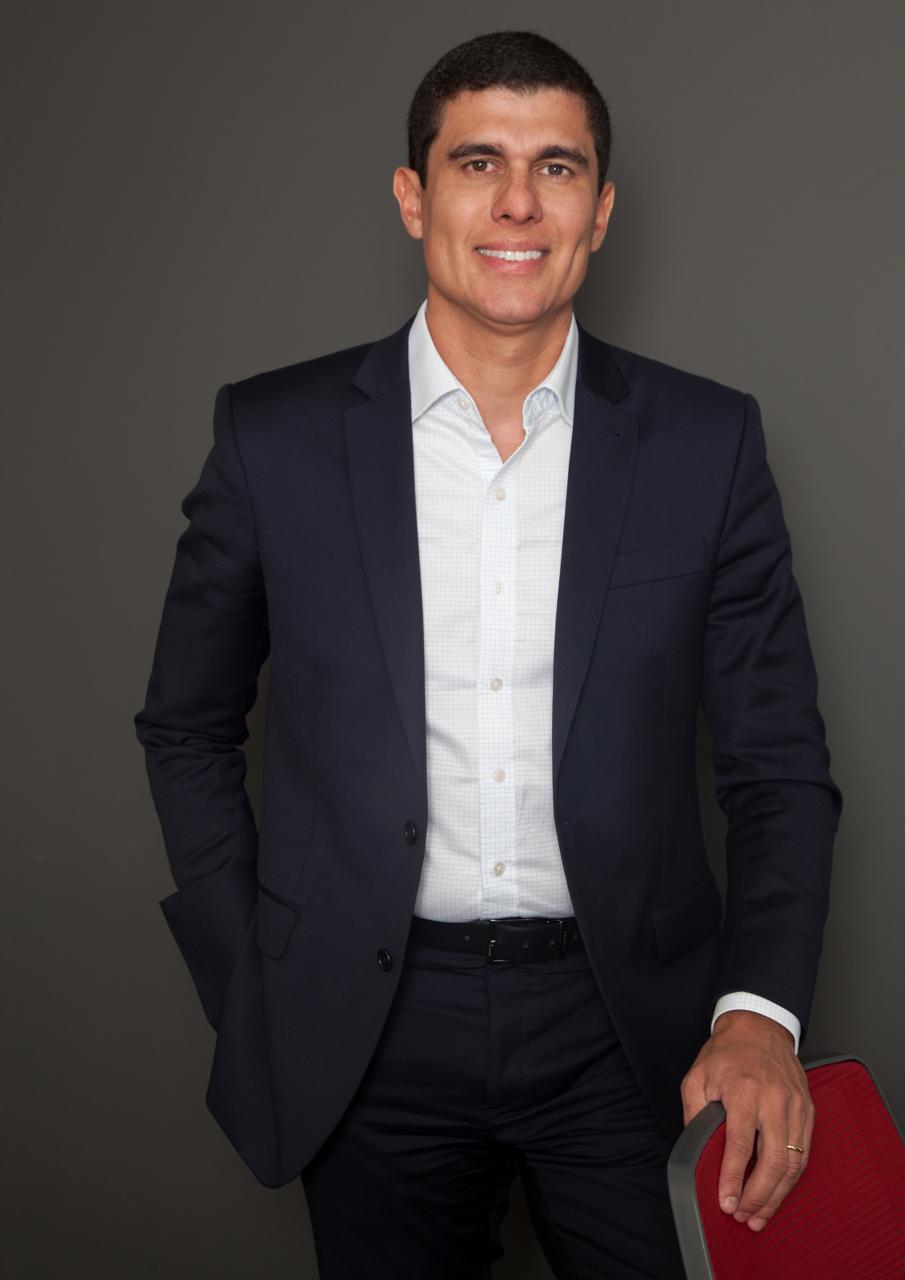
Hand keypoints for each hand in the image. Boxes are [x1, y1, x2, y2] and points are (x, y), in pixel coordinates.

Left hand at [681, 1010, 813, 1231]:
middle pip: (772, 1161)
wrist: (759, 1028)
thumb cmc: (726, 1054)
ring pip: (792, 1162)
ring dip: (777, 1195)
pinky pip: (803, 1153)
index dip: (733, 1179)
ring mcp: (795, 1105)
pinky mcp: (807, 1110)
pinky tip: (778, 1192)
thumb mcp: (696, 1077)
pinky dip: (791, 1178)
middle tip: (744, 1216)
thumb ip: (694, 1114)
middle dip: (758, 1196)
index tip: (726, 1202)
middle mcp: (774, 1099)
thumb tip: (696, 1150)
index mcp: (744, 1090)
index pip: (740, 1145)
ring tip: (760, 1214)